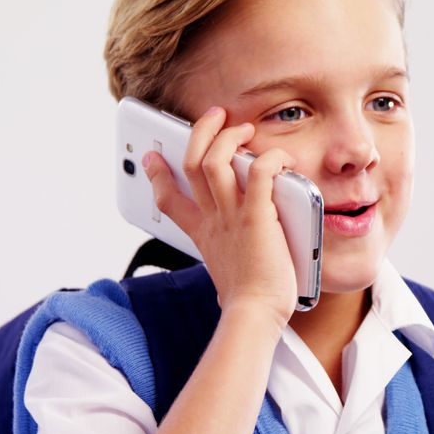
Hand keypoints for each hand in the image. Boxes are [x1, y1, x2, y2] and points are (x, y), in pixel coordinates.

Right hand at [142, 106, 297, 328]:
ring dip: (228, 137)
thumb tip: (233, 277)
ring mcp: (232, 216)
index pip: (169, 200)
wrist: (254, 316)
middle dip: (199, 134)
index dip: (157, 176)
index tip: (152, 158)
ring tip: (242, 127)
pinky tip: (281, 158)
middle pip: (191, 165)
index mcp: (203, 234)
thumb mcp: (226, 276)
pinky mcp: (257, 218)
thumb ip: (228, 262)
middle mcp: (213, 220)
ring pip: (215, 161)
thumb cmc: (250, 302)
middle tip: (212, 117)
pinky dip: (270, 159)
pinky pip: (261, 174)